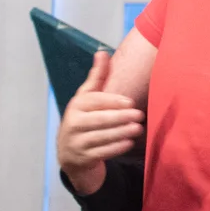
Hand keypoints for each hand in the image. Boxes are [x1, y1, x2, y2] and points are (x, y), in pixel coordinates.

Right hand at [58, 49, 143, 194]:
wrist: (70, 154)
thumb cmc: (84, 119)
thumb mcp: (87, 98)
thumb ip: (97, 77)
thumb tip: (102, 52)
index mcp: (76, 106)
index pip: (94, 102)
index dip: (112, 101)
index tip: (131, 102)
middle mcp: (73, 124)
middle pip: (98, 120)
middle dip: (120, 117)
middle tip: (139, 115)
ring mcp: (76, 142)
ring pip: (100, 137)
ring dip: (121, 133)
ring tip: (138, 128)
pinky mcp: (82, 158)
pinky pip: (101, 153)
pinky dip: (115, 148)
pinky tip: (129, 143)